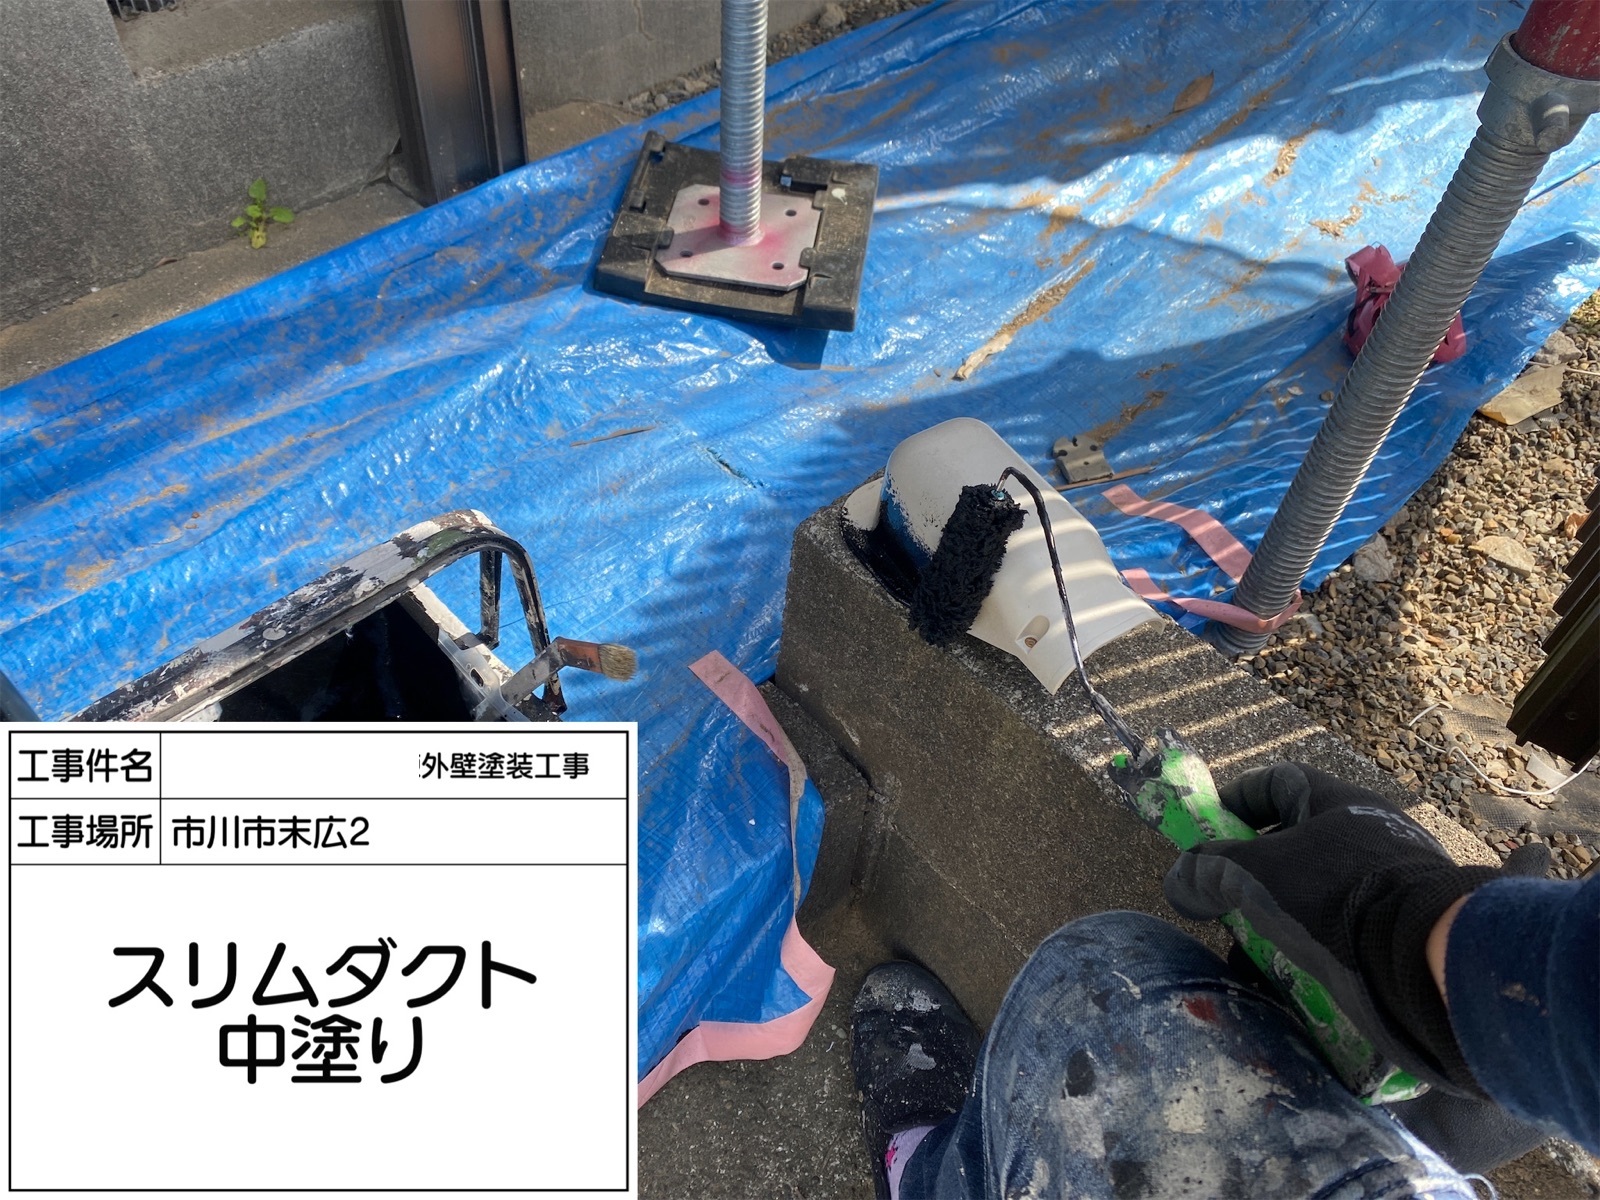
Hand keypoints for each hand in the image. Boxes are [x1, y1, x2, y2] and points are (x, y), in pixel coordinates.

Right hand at [1163, 762, 1501, 1094]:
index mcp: (1333, 800)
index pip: (1275, 781)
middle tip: (1230, 900)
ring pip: (1322, 888)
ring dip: (1285, 913)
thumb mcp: (1253, 877)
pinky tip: (1300, 974)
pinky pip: (1350, 925)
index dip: (1235, 801)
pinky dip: (1320, 944)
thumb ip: (1207, 872)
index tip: (1207, 832)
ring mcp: (1393, 876)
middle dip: (1257, 871)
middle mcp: (1368, 828)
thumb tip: (1178, 883)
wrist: (1428, 957)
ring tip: (1258, 949)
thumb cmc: (1333, 896)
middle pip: (1297, 839)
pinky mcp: (1408, 922)